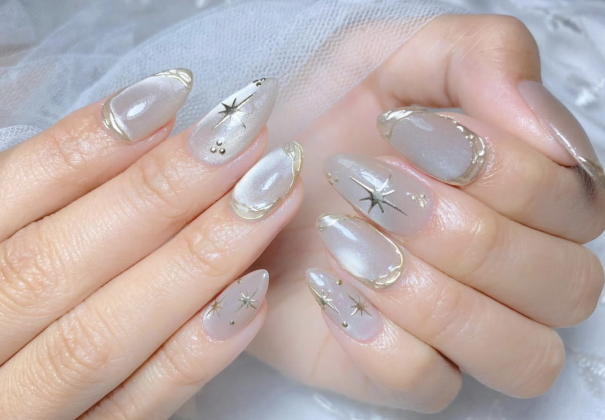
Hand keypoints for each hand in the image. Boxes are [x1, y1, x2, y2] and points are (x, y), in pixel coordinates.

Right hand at [0, 73, 303, 418]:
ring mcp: (24, 409)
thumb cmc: (11, 298)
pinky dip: (195, 353)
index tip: (173, 91)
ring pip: (100, 336)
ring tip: (270, 196)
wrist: (13, 393)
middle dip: (160, 193)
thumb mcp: (9, 234)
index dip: (89, 142)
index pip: (10, 196)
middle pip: (59, 262)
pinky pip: (137, 408)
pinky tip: (255, 293)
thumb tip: (134, 115)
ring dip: (196, 260)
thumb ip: (41, 196)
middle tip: (246, 135)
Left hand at [248, 14, 604, 412]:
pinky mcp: (402, 371)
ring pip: (520, 355)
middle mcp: (509, 268)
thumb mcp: (386, 57)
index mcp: (523, 191)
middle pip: (565, 285)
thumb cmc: (317, 124)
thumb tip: (546, 130)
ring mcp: (458, 328)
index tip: (410, 133)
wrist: (243, 185)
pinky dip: (381, 340)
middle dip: (464, 232)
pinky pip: (431, 386)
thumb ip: (479, 55)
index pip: (579, 204)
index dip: (505, 171)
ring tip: (347, 237)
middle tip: (374, 185)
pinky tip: (331, 287)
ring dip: (433, 293)